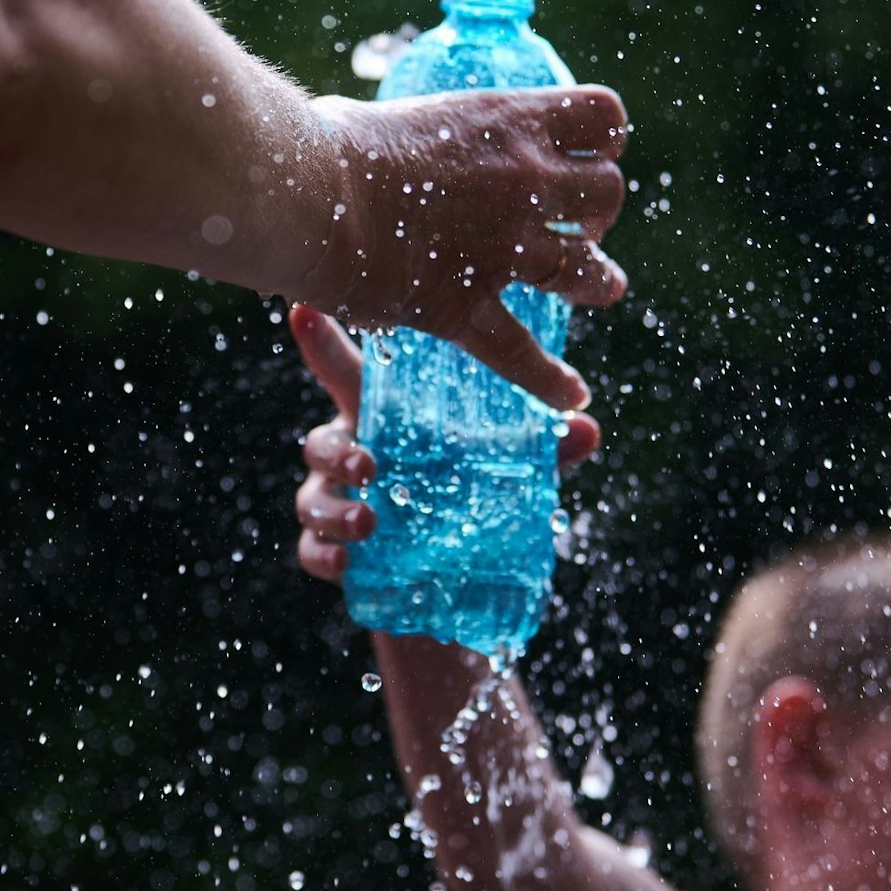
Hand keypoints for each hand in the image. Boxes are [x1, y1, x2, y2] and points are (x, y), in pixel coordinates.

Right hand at [289, 303, 600, 583]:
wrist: (454, 582)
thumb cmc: (471, 496)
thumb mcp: (509, 470)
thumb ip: (544, 450)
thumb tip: (586, 428)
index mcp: (385, 420)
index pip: (348, 374)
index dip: (322, 341)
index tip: (304, 308)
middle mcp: (351, 454)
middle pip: (320, 441)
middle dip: (339, 450)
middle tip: (371, 465)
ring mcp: (336, 503)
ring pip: (312, 498)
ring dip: (336, 509)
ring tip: (371, 523)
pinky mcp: (332, 552)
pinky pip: (311, 550)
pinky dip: (325, 555)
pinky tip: (348, 563)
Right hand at [301, 86, 628, 411]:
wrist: (303, 195)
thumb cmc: (327, 143)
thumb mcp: (386, 113)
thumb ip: (408, 133)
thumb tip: (372, 135)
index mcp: (508, 122)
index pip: (602, 116)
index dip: (603, 137)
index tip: (582, 153)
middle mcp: (523, 181)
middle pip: (608, 194)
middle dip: (599, 211)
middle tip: (575, 223)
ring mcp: (503, 248)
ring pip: (590, 273)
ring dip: (598, 282)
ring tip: (596, 288)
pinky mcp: (465, 305)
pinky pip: (524, 353)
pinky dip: (550, 380)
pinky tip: (570, 394)